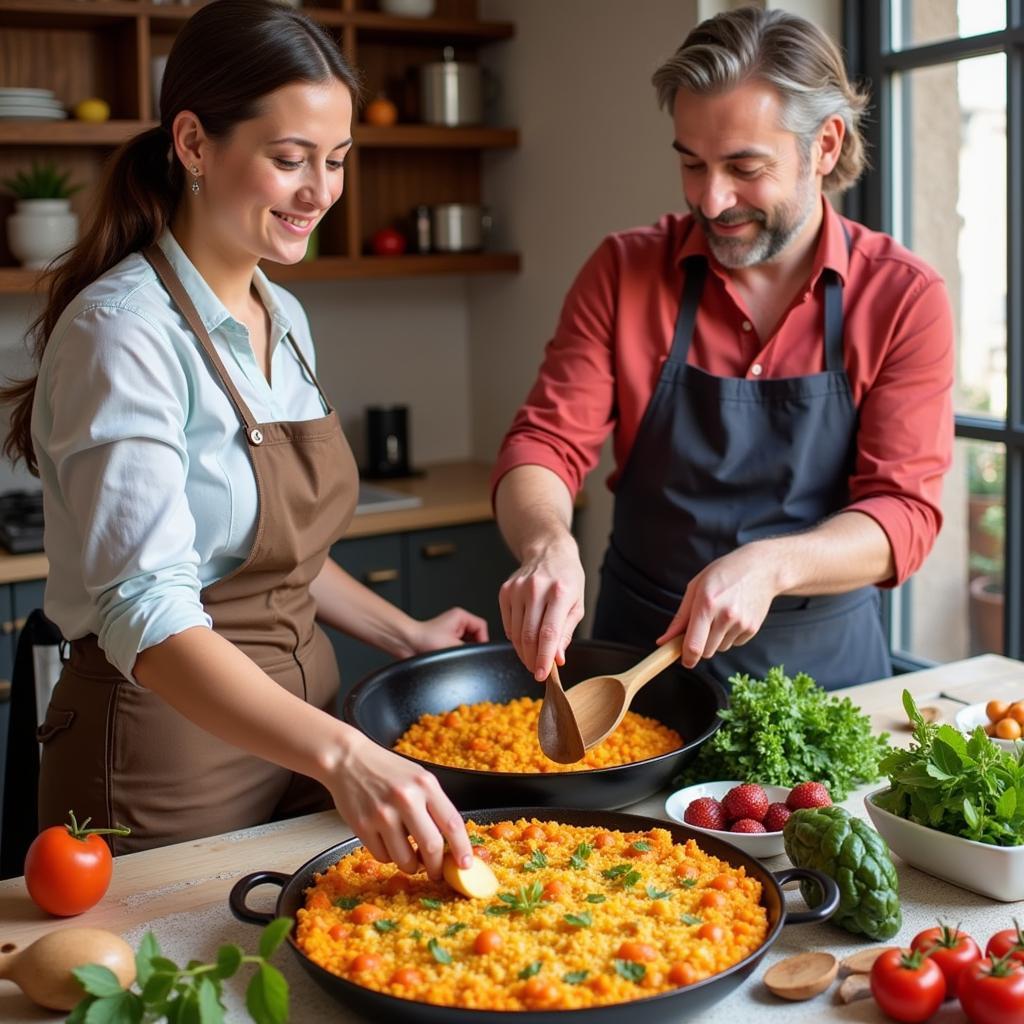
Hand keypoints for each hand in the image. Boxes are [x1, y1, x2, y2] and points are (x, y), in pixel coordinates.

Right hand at [329, 729, 472, 879]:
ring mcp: (382, 813)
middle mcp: (406, 798)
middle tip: (437, 872)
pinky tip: (387, 842)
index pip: (452, 823)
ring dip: (411, 866)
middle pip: (431, 847)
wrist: (348, 759)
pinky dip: (389, 856)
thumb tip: (450, 843)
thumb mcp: (419, 777)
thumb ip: (434, 805)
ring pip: (405, 859)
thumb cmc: (387, 770)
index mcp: (425, 784)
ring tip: (409, 856)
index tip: (465, 865)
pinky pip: (382, 857)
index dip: (462, 849)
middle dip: (437, 867)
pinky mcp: (362, 825)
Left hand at [406, 606, 488, 653]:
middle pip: (476, 636)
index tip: (478, 650)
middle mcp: (457, 623)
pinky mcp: (446, 641)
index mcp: (460, 616)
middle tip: (463, 653)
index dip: (482, 640)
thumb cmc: (423, 638)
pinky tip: (449, 657)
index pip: (482, 626)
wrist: (406, 643)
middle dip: (471, 647)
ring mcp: (451, 632)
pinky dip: (456, 654)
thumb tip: (477, 656)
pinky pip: (459, 649)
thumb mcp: (452, 645)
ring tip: (452, 654)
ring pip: (468, 644)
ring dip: (462, 651)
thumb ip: (469, 650)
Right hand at [499, 541, 584, 680]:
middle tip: (537, 670)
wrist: (548, 552)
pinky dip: (515, 637)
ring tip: (532, 658)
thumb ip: (566, 633)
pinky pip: (508, 624)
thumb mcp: (577, 605)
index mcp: (559, 592)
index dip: (544, 658)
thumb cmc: (567, 579)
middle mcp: (536, 589)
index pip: (548, 633)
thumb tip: (556, 658)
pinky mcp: (505, 591)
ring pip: (516, 633)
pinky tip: (524, 639)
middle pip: (529, 635)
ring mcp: (517, 589)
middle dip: (533, 659)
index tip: (542, 674)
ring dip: (523, 651)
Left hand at [657, 543, 780, 668]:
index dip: (686, 658)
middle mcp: (725, 615)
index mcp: (706, 603)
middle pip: (706, 651)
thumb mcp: (696, 587)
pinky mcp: (753, 628)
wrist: (761, 569)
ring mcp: (741, 623)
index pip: (694, 645)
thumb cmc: (724, 573)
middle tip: (702, 626)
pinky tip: (734, 616)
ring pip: (720, 649)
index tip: (684, 660)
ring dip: (715, 639)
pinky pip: (734, 644)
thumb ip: (680, 618)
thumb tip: (664, 641)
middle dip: (700, 644)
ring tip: (720, 615)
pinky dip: (730, 635)